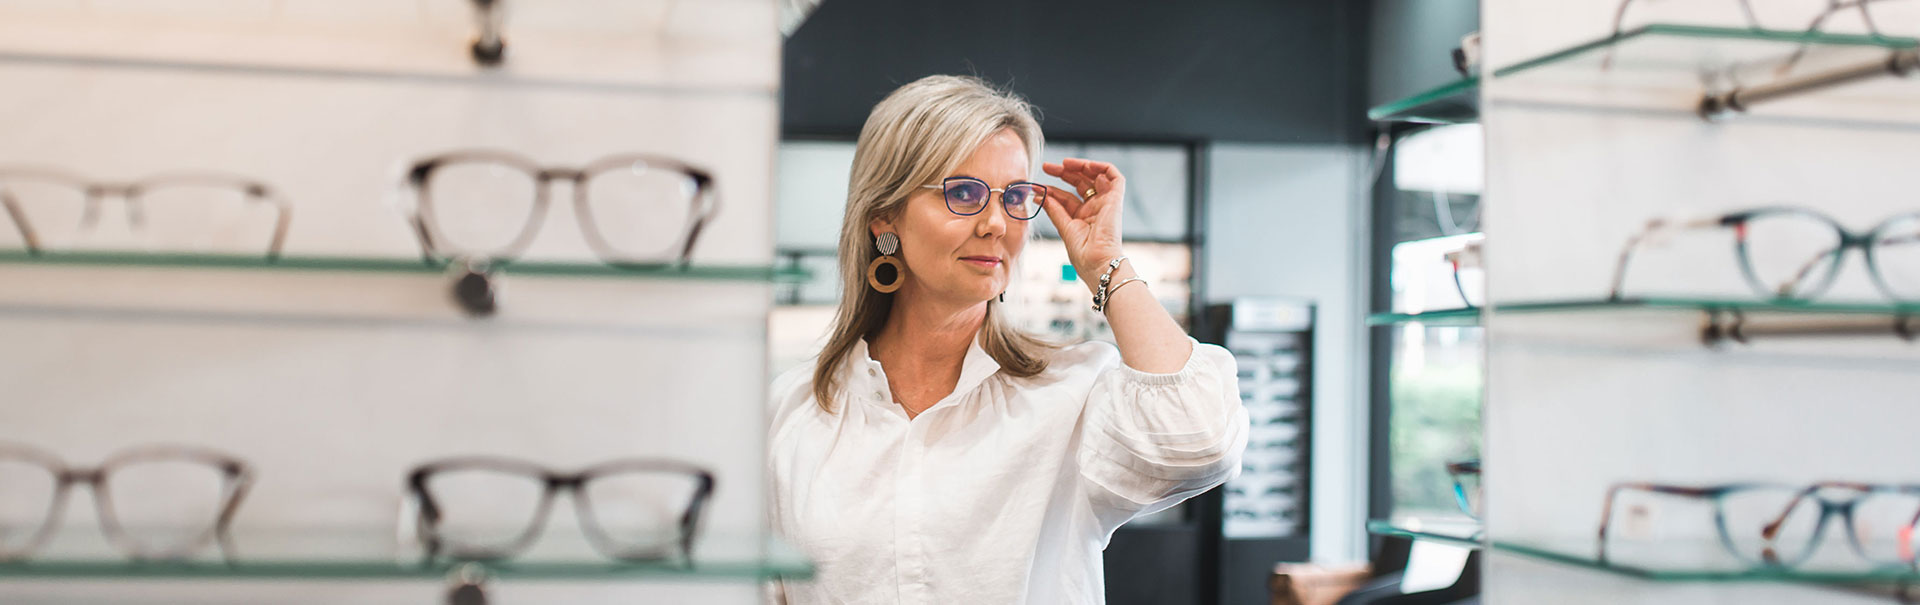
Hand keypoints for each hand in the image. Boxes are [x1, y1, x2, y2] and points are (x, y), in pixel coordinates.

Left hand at [1041, 158, 1126, 285]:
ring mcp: (1106, 203)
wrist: (1098, 262)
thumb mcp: (1064, 227)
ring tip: (1064, 164)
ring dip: (1080, 166)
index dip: (1052, 190)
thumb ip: (1054, 209)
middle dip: (1064, 173)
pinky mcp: (1116, 199)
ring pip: (1096, 176)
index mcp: (1083, 217)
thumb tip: (1040, 195)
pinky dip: (1101, 167)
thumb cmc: (1083, 254)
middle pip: (1080, 183)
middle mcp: (1095, 208)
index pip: (1067, 197)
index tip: (1036, 188)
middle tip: (1047, 167)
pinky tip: (1085, 165)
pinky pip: (1114, 176)